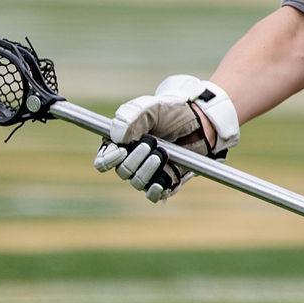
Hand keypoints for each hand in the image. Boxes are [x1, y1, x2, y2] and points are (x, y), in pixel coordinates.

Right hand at [92, 75, 239, 201]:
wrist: (200, 121)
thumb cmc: (171, 112)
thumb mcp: (150, 108)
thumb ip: (131, 117)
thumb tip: (116, 138)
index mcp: (121, 143)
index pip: (103, 160)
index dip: (108, 159)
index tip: (121, 150)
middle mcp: (131, 160)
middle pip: (122, 171)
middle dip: (135, 158)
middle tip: (152, 143)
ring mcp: (147, 172)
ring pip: (137, 182)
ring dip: (148, 169)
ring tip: (163, 152)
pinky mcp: (164, 181)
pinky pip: (154, 194)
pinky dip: (156, 189)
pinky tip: (163, 179)